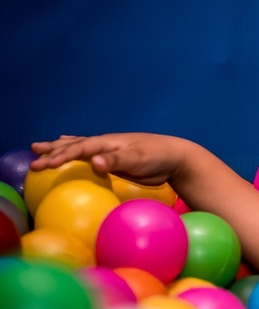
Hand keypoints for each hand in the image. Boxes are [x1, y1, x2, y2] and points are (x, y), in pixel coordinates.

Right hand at [29, 132, 189, 186]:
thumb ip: (117, 161)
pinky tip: (67, 145)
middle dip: (52, 151)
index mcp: (108, 143)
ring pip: (77, 147)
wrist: (175, 157)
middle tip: (33, 156)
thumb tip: (95, 161)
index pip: (79, 149)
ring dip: (58, 147)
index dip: (61, 156)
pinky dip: (73, 149)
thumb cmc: (158, 156)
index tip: (44, 165)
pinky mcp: (112, 161)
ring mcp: (107, 152)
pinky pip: (87, 154)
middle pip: (73, 146)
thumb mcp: (138, 160)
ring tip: (38, 147)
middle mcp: (104, 145)